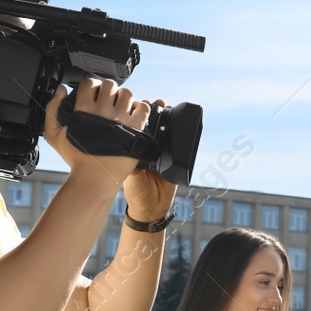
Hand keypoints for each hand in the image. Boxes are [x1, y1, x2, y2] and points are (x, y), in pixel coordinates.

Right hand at [44, 79, 153, 187]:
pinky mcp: (135, 129)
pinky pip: (143, 108)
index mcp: (83, 109)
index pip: (90, 83)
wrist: (94, 177)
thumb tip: (61, 90)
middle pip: (110, 85)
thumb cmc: (75, 157)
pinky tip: (132, 115)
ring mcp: (120, 119)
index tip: (93, 93)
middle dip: (109, 90)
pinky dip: (139, 108)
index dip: (92, 85)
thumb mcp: (53, 134)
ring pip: (127, 94)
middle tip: (108, 100)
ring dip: (124, 98)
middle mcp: (102, 111)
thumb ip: (52, 108)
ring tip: (120, 107)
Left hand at [121, 98, 175, 220]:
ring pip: (163, 131)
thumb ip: (134, 168)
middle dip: (151, 112)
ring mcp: (159, 152)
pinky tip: (179, 122)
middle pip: (149, 125)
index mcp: (132, 151)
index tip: (137, 104)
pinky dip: (178, 132)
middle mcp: (145, 149)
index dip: (135, 116)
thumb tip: (131, 153)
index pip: (133, 128)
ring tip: (165, 106)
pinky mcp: (173, 158)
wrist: (153, 208)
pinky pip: (177, 143)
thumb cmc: (136, 194)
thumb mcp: (132, 179)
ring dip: (165, 118)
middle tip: (153, 102)